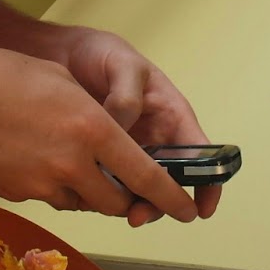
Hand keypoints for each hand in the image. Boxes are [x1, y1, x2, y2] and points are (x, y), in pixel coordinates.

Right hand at [0, 44, 199, 222]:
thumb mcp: (60, 80)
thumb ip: (92, 114)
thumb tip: (108, 136)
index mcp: (91, 127)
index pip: (146, 174)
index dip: (171, 197)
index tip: (189, 210)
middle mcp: (71, 162)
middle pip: (117, 202)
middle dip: (127, 199)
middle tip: (128, 188)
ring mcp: (41, 183)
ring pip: (83, 203)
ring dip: (89, 193)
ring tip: (75, 163)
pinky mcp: (16, 194)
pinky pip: (49, 198)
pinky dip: (55, 187)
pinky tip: (37, 159)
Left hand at [60, 27, 220, 226]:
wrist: (61, 55)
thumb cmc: (102, 54)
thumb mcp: (122, 66)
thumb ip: (127, 96)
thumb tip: (123, 130)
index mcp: (172, 116)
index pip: (201, 155)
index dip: (208, 183)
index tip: (202, 209)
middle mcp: (155, 140)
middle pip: (168, 182)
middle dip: (158, 203)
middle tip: (137, 215)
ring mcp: (128, 152)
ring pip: (139, 190)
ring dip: (129, 204)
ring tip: (110, 207)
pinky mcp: (101, 159)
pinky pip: (109, 185)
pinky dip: (102, 195)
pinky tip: (87, 194)